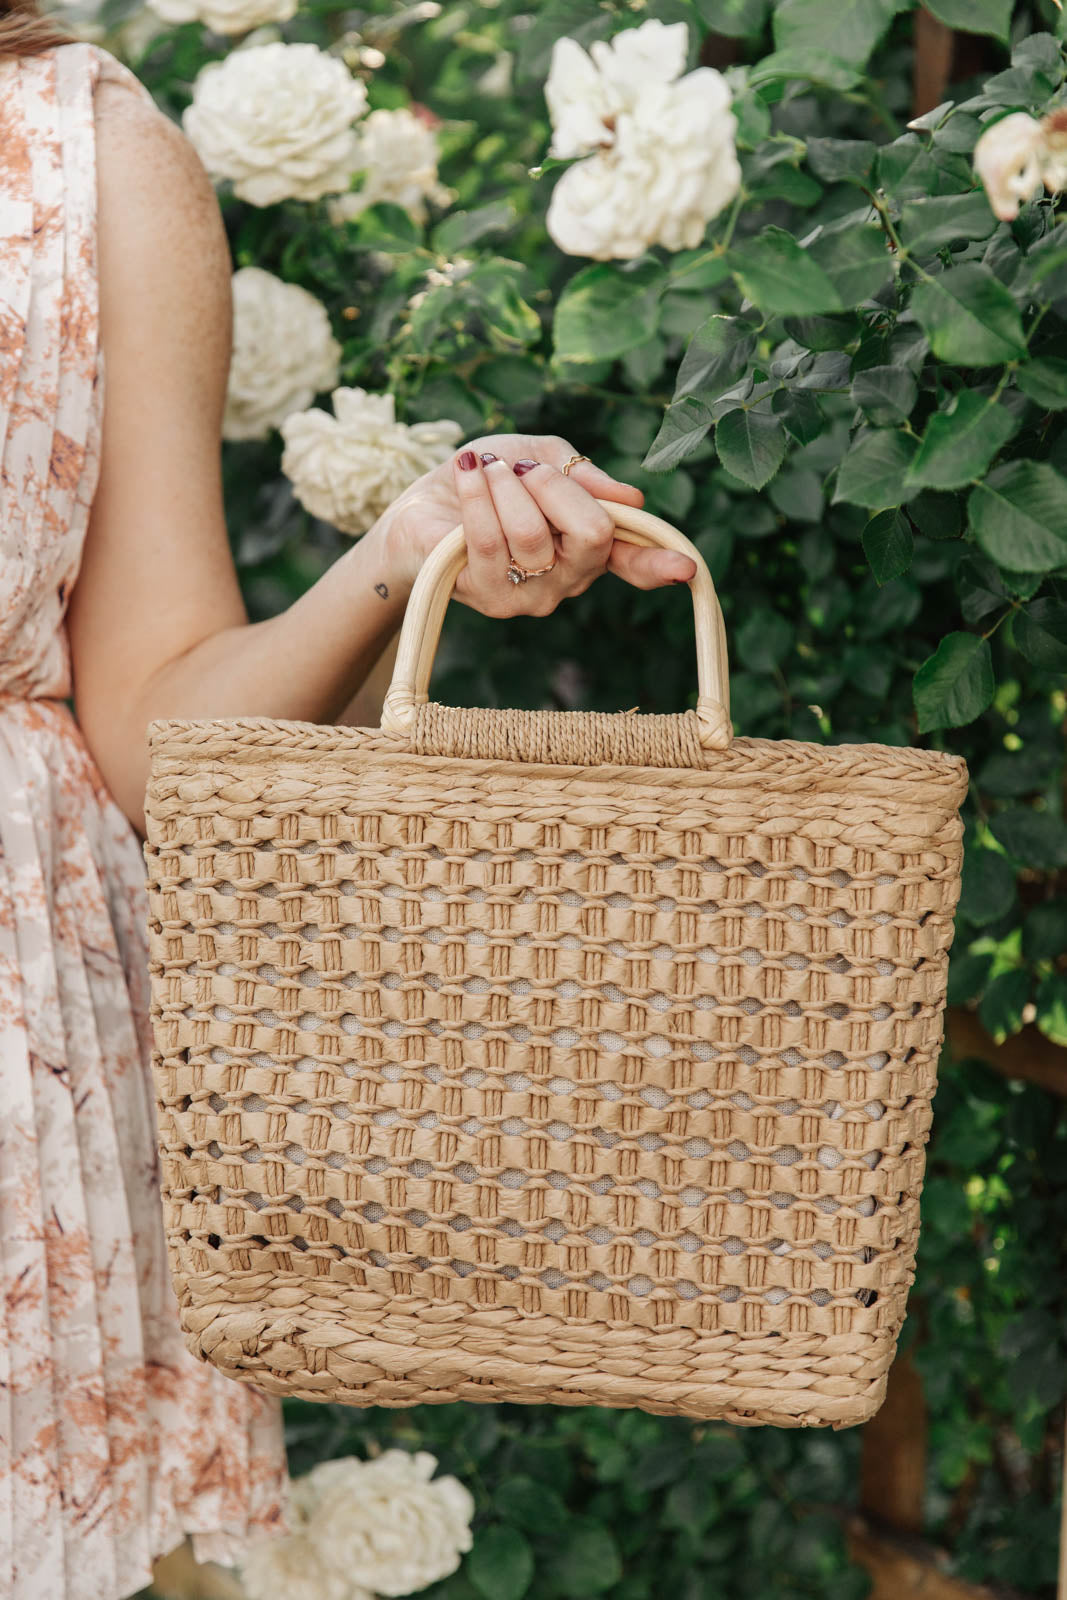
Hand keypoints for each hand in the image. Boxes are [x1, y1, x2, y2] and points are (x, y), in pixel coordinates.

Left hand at [374, 433, 696, 615]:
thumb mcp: (536, 456)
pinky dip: (479, 493)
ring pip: (535, 534)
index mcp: (588, 545)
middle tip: (522, 469)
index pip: (631, 561)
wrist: (419, 504)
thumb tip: (632, 495)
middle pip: (592, 534)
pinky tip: (468, 474)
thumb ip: (578, 473)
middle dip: (555, 486)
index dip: (659, 563)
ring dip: (507, 484)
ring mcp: (529, 594)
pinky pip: (492, 540)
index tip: (685, 567)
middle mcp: (567, 579)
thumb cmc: (485, 478)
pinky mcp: (488, 597)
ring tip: (485, 470)